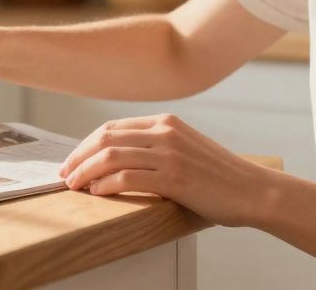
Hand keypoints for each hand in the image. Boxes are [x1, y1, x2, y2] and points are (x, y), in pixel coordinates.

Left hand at [57, 113, 273, 226]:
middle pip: (106, 138)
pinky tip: (97, 192)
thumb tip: (117, 160)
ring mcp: (169, 154)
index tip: (72, 161)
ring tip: (74, 185)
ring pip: (111, 156)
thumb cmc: (218, 176)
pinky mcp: (174, 177)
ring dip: (86, 172)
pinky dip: (106, 185)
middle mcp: (165, 132)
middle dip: (78, 157)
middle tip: (64, 174)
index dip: (85, 144)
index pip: (112, 127)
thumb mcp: (185, 148)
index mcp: (166, 122)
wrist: (251, 189)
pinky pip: (128, 177)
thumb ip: (156, 147)